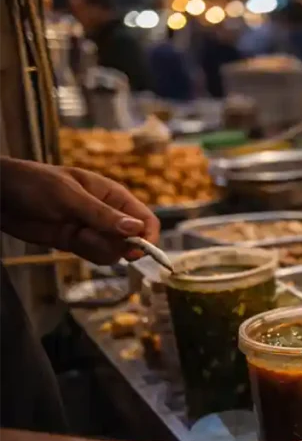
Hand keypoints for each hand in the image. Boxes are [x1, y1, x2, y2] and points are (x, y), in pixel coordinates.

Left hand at [0, 157, 159, 264]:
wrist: (0, 197)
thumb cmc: (34, 185)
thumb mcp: (69, 197)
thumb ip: (101, 215)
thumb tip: (136, 229)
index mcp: (113, 196)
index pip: (146, 219)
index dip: (148, 236)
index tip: (138, 250)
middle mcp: (109, 214)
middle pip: (133, 240)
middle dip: (117, 245)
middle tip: (90, 237)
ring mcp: (94, 230)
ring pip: (115, 251)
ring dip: (99, 250)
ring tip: (76, 236)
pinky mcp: (78, 243)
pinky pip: (97, 256)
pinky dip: (88, 255)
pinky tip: (71, 241)